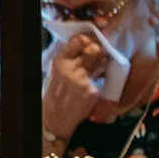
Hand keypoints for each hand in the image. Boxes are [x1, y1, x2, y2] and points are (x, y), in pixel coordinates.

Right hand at [41, 24, 115, 147]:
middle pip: (94, 49)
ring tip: (93, 71)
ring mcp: (83, 80)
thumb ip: (69, 57)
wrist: (56, 118)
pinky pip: (102, 78)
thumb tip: (85, 41)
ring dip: (101, 64)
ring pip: (102, 62)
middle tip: (97, 55)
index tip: (90, 41)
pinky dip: (100, 79)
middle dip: (98, 50)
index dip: (87, 39)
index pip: (79, 40)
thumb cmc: (56, 92)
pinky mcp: (92, 91)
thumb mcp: (56, 71)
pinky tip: (92, 85)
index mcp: (60, 61)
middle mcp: (71, 69)